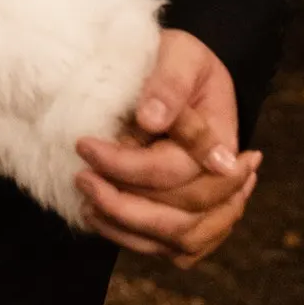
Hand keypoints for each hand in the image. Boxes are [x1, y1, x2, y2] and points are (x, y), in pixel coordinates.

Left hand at [75, 28, 258, 267]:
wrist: (187, 73)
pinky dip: (139, 242)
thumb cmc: (181, 61)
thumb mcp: (179, 56)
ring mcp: (212, 206)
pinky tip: (102, 221)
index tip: (83, 145)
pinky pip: (174, 248)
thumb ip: (168, 85)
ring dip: (128, 229)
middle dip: (123, 203)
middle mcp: (223, 182)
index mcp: (223, 142)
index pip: (175, 171)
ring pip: (177, 241)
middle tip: (80, 178)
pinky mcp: (194, 216)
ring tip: (87, 205)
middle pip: (181, 218)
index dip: (127, 165)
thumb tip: (151, 119)